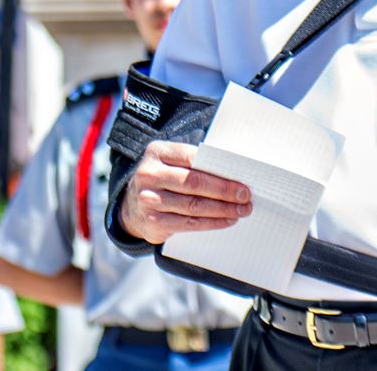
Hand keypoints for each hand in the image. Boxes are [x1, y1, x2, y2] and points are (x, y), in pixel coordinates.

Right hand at [118, 141, 250, 244]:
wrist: (131, 206)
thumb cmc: (162, 180)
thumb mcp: (169, 162)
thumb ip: (194, 162)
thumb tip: (233, 171)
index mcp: (157, 152)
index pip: (192, 158)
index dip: (219, 170)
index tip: (241, 179)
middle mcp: (149, 174)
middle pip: (194, 183)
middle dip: (224, 190)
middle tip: (244, 196)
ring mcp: (148, 199)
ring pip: (193, 205)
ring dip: (222, 209)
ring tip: (241, 210)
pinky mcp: (153, 221)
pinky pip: (188, 224)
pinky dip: (211, 223)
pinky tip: (226, 221)